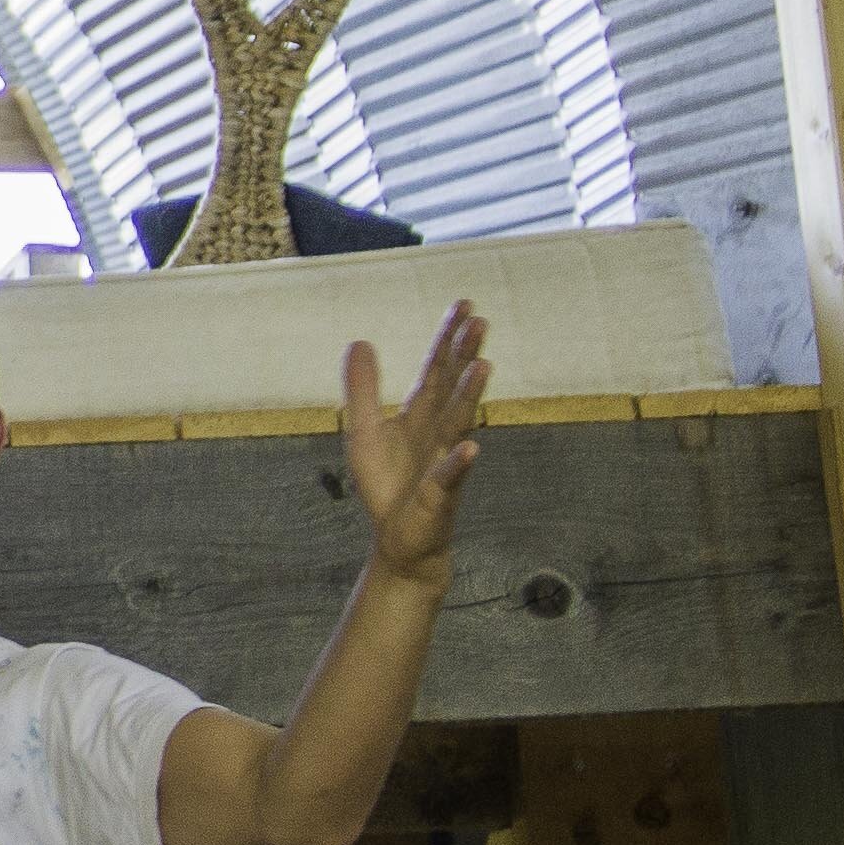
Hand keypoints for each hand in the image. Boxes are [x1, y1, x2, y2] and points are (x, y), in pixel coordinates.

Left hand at [340, 298, 491, 576]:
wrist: (399, 540)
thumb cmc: (388, 485)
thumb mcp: (364, 431)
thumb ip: (363, 389)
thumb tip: (360, 340)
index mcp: (421, 415)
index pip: (437, 369)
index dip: (448, 339)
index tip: (465, 305)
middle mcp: (439, 432)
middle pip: (453, 388)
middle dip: (464, 355)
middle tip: (480, 321)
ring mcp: (443, 461)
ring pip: (459, 425)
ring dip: (470, 396)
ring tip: (483, 367)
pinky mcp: (440, 495)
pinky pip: (450, 477)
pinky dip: (458, 463)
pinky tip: (470, 449)